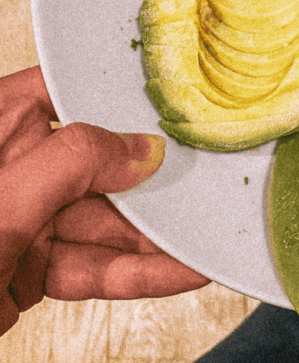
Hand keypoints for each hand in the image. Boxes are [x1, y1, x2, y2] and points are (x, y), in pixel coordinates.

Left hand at [0, 65, 208, 335]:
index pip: (68, 90)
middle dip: (155, 178)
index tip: (181, 101)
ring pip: (103, 221)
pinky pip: (94, 267)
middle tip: (214, 179)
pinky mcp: (29, 271)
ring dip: (158, 234)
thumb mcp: (1, 199)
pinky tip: (181, 270)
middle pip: (98, 162)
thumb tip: (142, 150)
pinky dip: (138, 273)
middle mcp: (11, 166)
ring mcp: (21, 220)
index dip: (124, 94)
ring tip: (213, 232)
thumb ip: (73, 162)